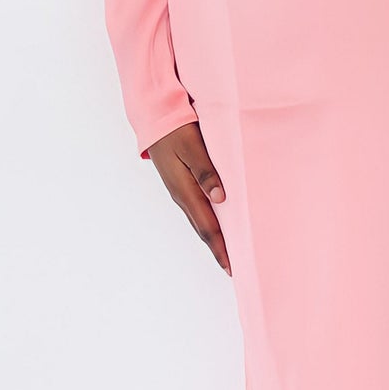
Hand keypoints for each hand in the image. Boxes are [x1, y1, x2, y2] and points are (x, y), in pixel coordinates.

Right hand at [144, 121, 229, 272]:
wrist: (154, 120)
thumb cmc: (176, 130)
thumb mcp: (192, 148)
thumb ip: (206, 172)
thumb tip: (220, 198)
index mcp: (185, 191)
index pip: (207, 227)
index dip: (220, 248)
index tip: (232, 267)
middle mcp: (182, 196)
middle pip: (203, 230)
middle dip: (218, 250)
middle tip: (234, 269)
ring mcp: (180, 191)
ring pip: (199, 221)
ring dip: (213, 239)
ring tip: (228, 253)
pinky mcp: (181, 184)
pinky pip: (197, 210)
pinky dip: (208, 223)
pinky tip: (217, 225)